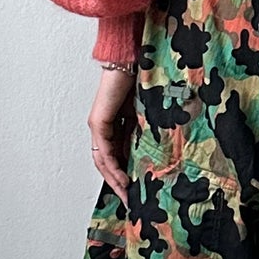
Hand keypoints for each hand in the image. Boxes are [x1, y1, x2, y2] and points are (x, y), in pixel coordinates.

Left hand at [89, 65, 135, 205]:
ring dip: (115, 180)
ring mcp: (98, 125)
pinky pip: (104, 151)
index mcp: (115, 124)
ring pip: (103, 160)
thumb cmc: (141, 77)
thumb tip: (159, 148)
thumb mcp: (147, 111)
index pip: (116, 155)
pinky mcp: (99, 122)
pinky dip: (112, 167)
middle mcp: (103, 127)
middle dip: (118, 184)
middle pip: (106, 163)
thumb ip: (147, 128)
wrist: (129, 58)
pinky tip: (122, 179)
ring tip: (127, 195)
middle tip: (130, 201)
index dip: (124, 174)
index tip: (136, 189)